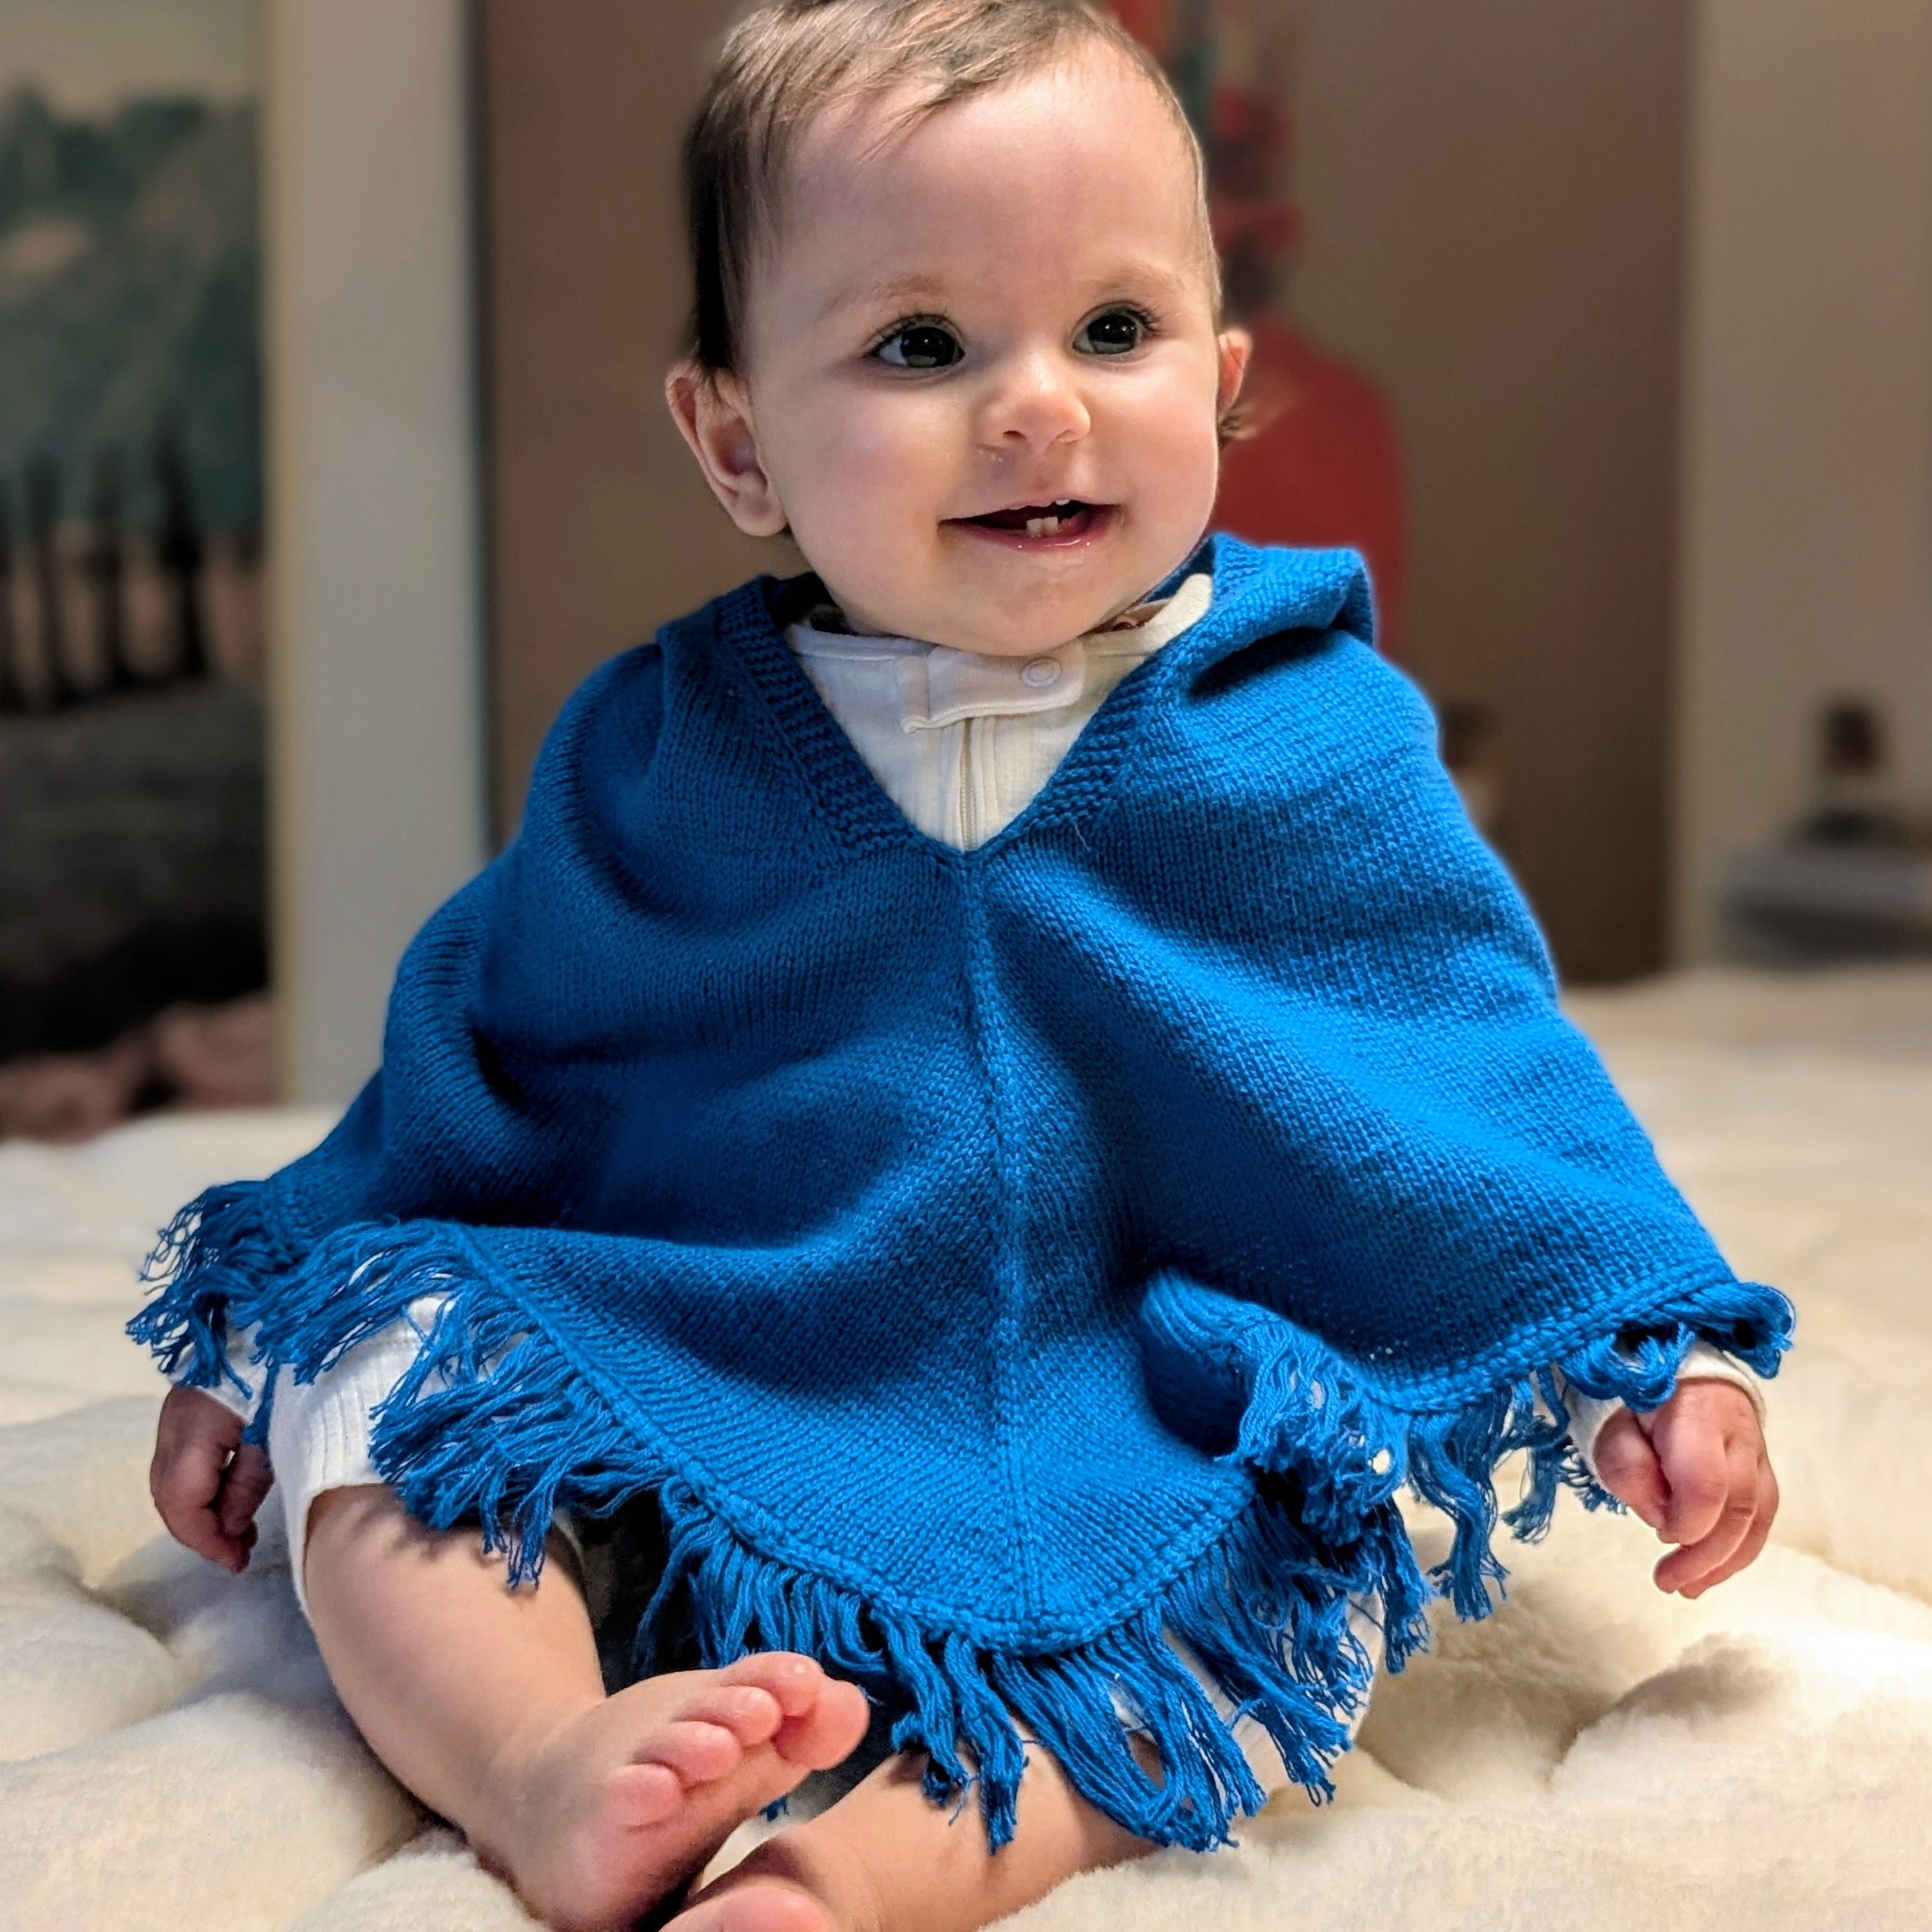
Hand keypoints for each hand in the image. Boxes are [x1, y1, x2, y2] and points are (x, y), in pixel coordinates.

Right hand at [150, 1383, 275, 1572]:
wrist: (278, 1312)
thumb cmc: (285, 1369)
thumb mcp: (277, 1432)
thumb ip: (249, 1483)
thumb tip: (231, 1530)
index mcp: (194, 1429)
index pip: (184, 1502)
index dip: (207, 1539)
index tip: (237, 1562)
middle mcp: (174, 1424)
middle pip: (171, 1496)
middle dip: (202, 1531)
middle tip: (239, 1554)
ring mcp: (177, 1415)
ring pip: (174, 1482)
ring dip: (202, 1512)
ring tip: (240, 1534)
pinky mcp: (190, 1409)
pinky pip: (184, 1462)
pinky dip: (203, 1488)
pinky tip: (232, 1500)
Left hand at [1591, 1380, 1776, 1597]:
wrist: (1661, 1352)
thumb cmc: (1628, 1391)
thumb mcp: (1608, 1421)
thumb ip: (1628, 1467)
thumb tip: (1662, 1519)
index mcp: (1698, 1413)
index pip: (1708, 1485)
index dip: (1688, 1524)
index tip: (1659, 1539)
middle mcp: (1739, 1431)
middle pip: (1739, 1507)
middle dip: (1707, 1556)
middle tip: (1669, 1582)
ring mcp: (1757, 1447)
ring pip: (1758, 1515)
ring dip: (1727, 1560)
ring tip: (1690, 1587)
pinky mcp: (1760, 1461)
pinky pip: (1761, 1512)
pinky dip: (1739, 1546)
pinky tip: (1713, 1568)